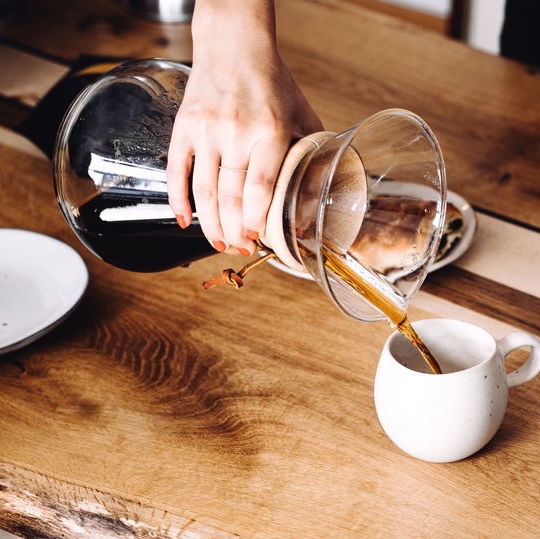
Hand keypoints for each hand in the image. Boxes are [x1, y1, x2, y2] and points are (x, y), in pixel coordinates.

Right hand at [167, 0, 322, 255]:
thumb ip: (310, 155)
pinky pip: (176, 173)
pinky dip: (178, 201)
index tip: (258, 240)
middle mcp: (235, 131)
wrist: (233, 45)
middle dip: (235, 232)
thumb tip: (312, 200)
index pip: (261, 187)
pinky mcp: (183, 128)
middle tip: (240, 249)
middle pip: (231, 197)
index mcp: (270, 129)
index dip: (257, 220)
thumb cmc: (271, 83)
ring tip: (219, 243)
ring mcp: (205, 131)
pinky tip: (184, 221)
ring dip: (211, 225)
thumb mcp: (301, 114)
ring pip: (204, 192)